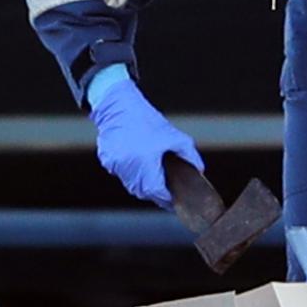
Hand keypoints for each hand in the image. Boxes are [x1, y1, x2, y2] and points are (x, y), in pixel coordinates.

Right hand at [89, 78, 203, 208]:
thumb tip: (199, 171)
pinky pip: (121, 174)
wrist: (119, 105)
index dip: (166, 198)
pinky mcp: (107, 161)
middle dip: (155, 193)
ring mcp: (115, 165)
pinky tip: (137, 162)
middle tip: (166, 191)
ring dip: (142, 184)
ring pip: (131, 184)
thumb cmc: (147, 120)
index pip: (156, 192)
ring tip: (152, 175)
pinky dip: (130, 173)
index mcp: (146, 163)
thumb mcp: (174, 136)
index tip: (174, 200)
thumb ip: (189, 156)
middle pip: (142, 191)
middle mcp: (129, 168)